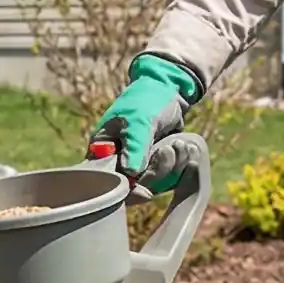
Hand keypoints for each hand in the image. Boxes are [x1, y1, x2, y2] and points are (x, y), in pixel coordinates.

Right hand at [89, 54, 203, 193]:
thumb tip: (130, 173)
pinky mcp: (154, 164)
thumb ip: (134, 146)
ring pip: (151, 183)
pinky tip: (182, 148)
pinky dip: (178, 165)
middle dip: (155, 172)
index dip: (125, 191)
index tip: (145, 191)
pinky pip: (165, 177)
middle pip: (132, 187)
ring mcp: (136, 164)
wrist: (171, 91)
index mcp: (101, 149)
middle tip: (167, 151)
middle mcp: (116, 160)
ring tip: (178, 145)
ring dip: (170, 166)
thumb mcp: (140, 121)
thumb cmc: (148, 100)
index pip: (105, 182)